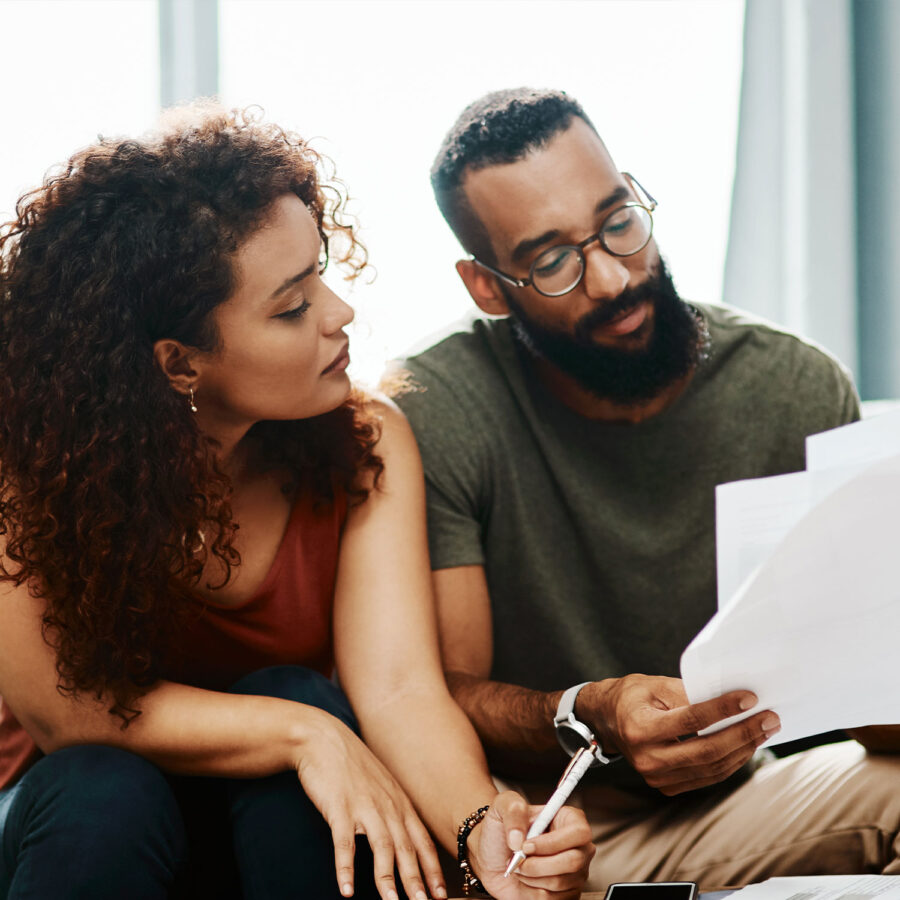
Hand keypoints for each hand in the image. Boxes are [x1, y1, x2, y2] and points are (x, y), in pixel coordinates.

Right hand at [293, 707, 445, 899]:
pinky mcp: (339, 807)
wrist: (324, 739)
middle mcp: (386, 805)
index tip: (441, 894)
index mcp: (398, 802)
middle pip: (406, 848)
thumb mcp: (381, 786)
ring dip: (387, 878)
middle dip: (416, 880)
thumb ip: (393, 810)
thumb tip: (403, 839)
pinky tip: (346, 889)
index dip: (432, 868)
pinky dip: (345, 868)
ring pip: (381, 847)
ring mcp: (363, 806)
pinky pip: (343, 842)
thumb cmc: (352, 766)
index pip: (421, 840)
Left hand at [468, 791, 593, 898]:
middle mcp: (577, 846)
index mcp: (568, 819)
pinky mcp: (567, 894)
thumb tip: (519, 839)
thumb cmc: (501, 828)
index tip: (526, 846)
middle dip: (538, 864)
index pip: (579, 832)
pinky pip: (553, 899)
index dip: (553, 842)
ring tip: (519, 866)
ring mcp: (575, 872)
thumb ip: (513, 811)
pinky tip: (526, 879)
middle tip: (518, 859)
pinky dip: (532, 891)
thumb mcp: (503, 805)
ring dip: (531, 876)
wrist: (491, 857)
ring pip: (560, 882)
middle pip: (573, 861)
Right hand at [583, 675, 780, 794]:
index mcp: (640, 729)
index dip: (722, 710)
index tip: (749, 698)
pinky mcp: (666, 785)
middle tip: (770, 718)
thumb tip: (729, 700)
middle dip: (743, 734)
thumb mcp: (654, 684)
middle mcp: (647, 759)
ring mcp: (657, 777)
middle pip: (707, 751)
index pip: (690, 721)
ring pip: (712, 768)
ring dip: (743, 749)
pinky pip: (708, 777)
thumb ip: (688, 693)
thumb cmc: (631, 696)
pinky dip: (730, 761)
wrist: (606, 720)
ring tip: (764, 730)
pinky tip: (746, 745)